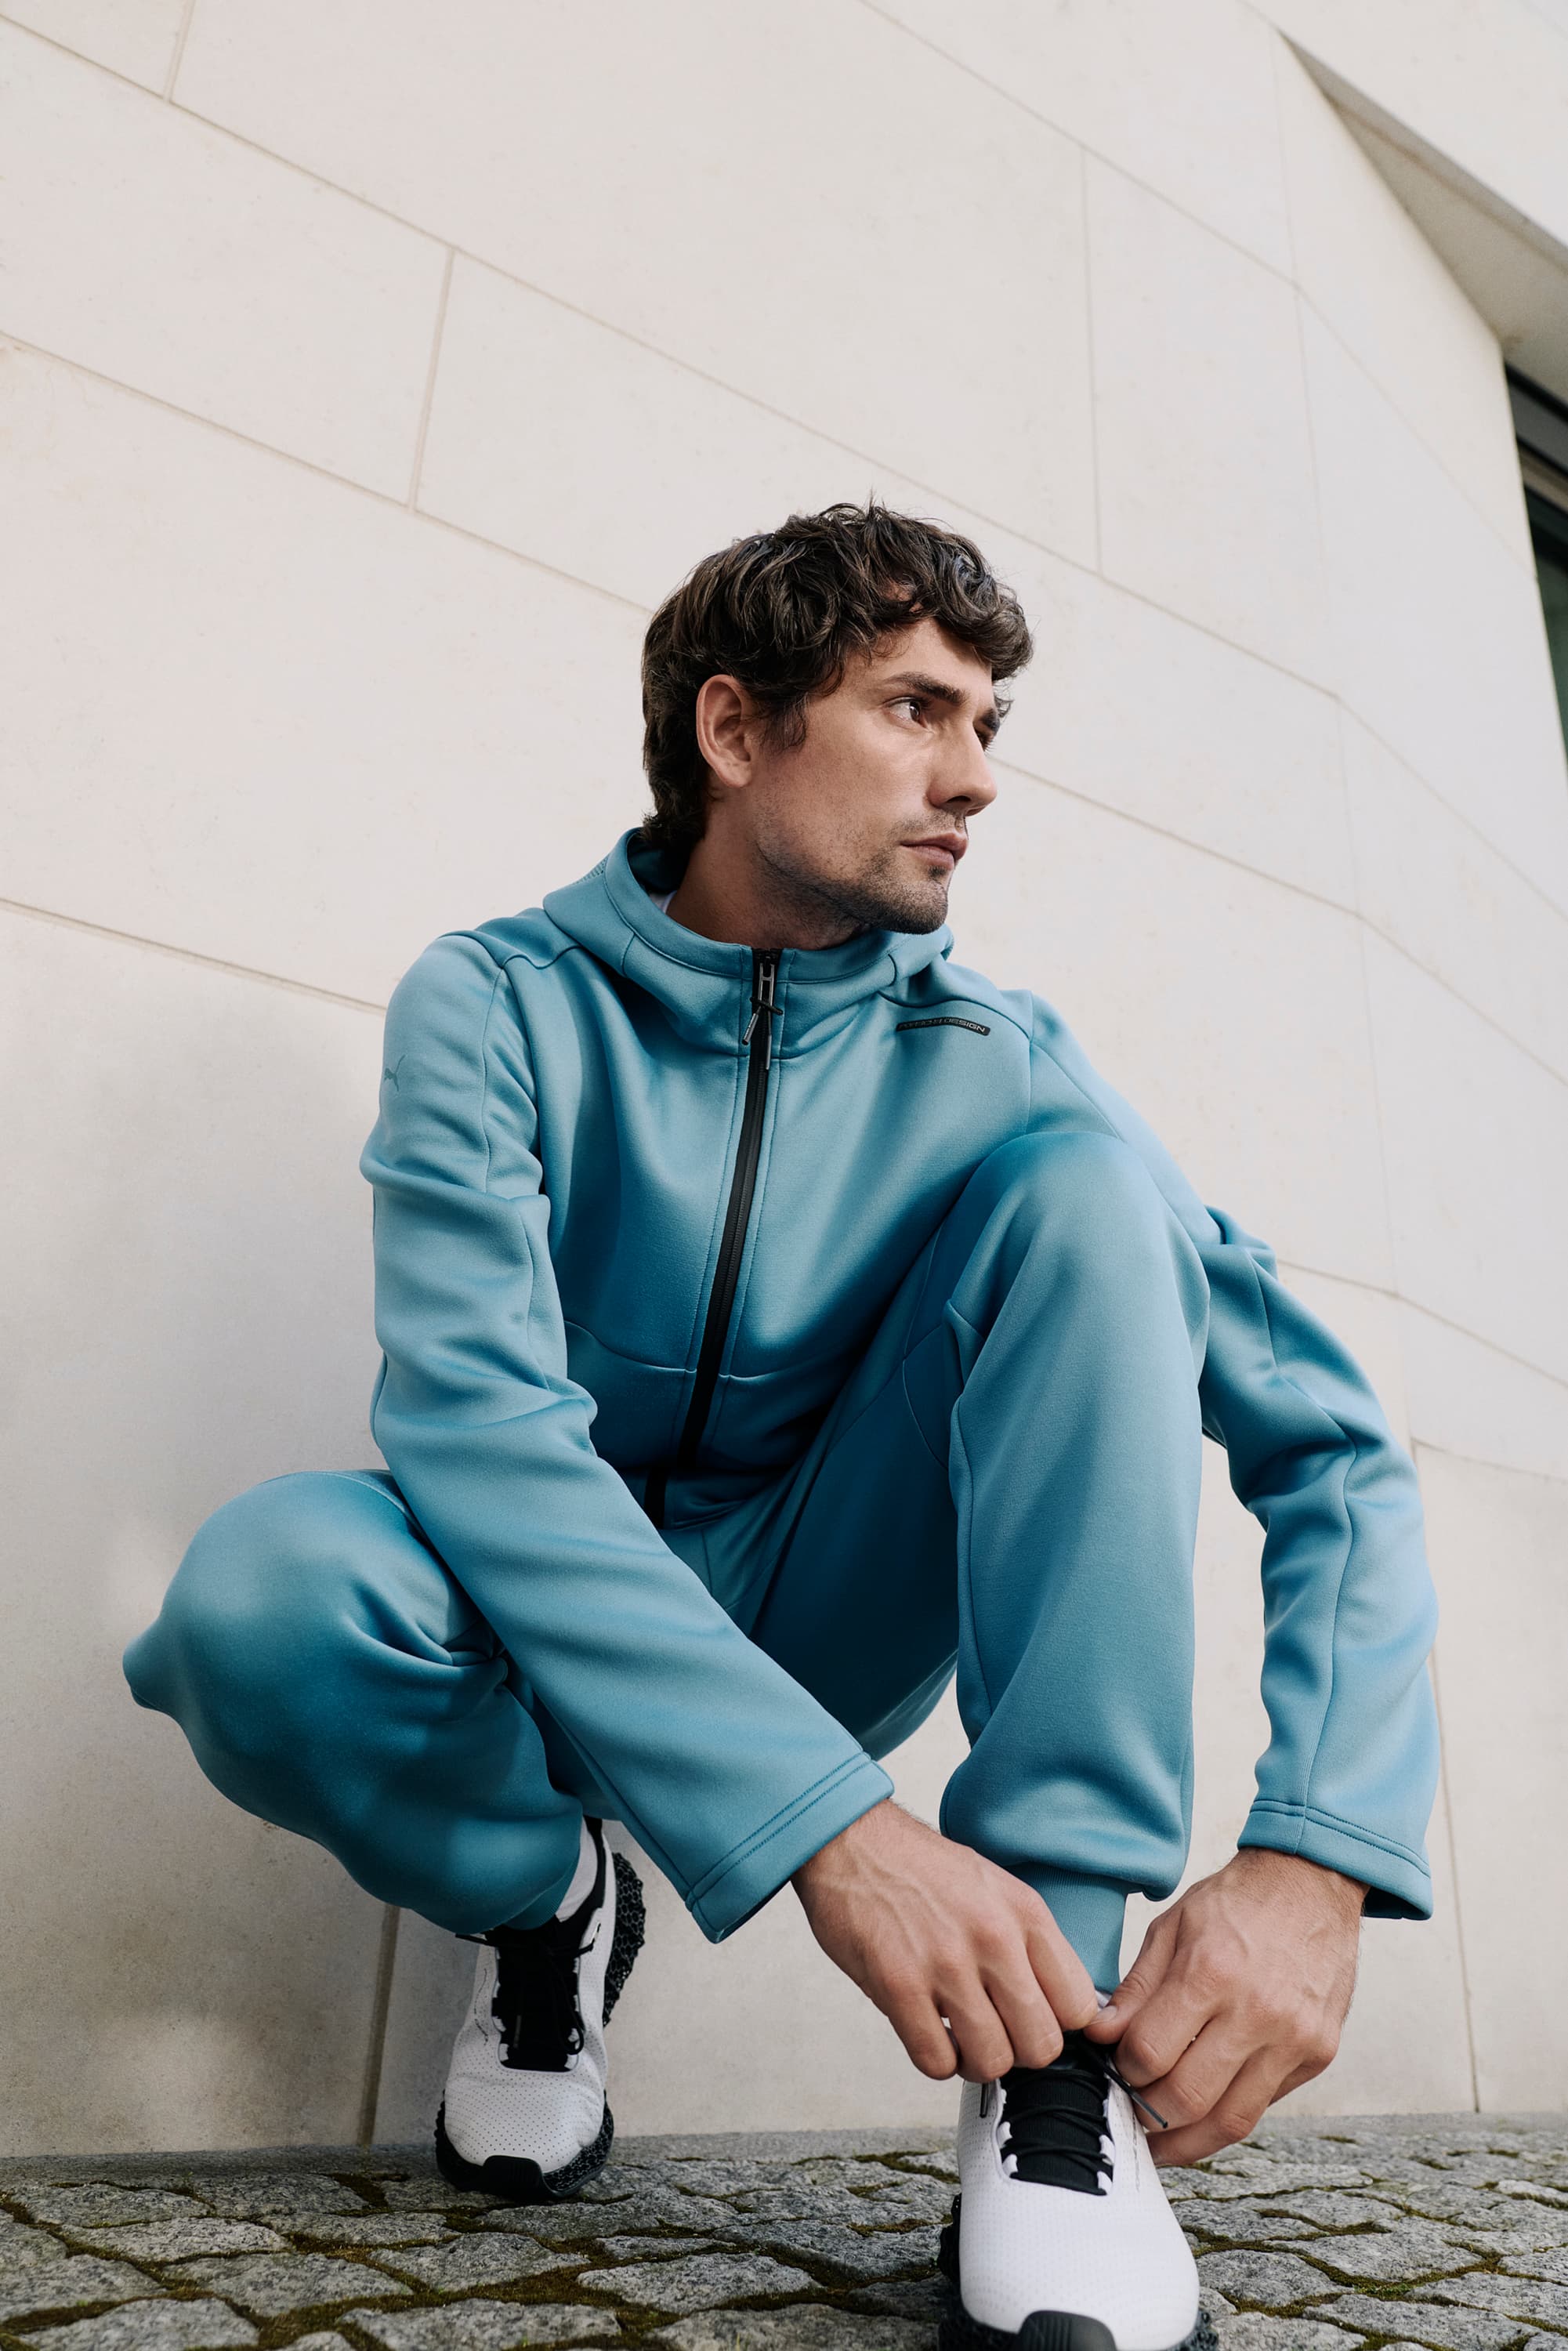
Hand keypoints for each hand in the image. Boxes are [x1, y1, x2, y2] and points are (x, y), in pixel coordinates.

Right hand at [793, 1800, 1097, 2081]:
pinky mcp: (898, 1985)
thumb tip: (1055, 2007)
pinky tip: (928, 2032)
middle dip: (1019, 2052)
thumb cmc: (920, 1868)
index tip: (1037, 2021)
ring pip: (991, 2061)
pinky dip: (936, 2060)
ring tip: (960, 2038)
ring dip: (975, 2061)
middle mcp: (993, 1937)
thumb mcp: (995, 1888)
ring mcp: (946, 1963)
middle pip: (1041, 2045)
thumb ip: (1028, 1944)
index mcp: (1024, 1912)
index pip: (1079, 2006)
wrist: (852, 1842)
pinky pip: (936, 2061)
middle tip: (997, 2034)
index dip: (1058, 2025)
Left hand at [1083, 1847, 1364, 2163]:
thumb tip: (1100, 2037)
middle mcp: (1256, 2012)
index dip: (1123, 2070)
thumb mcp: (1172, 1927)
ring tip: (1160, 2142)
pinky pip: (1265, 2105)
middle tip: (1131, 2113)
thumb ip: (1136, 1989)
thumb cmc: (1236, 1902)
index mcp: (1210, 1972)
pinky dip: (1230, 2116)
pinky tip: (1205, 2114)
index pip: (1150, 2052)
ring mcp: (1293, 2039)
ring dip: (1188, 2141)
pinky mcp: (1318, 2054)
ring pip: (1231, 2120)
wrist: (1312, 1884)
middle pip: (1188, 2097)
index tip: (1116, 2069)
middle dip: (1149, 2115)